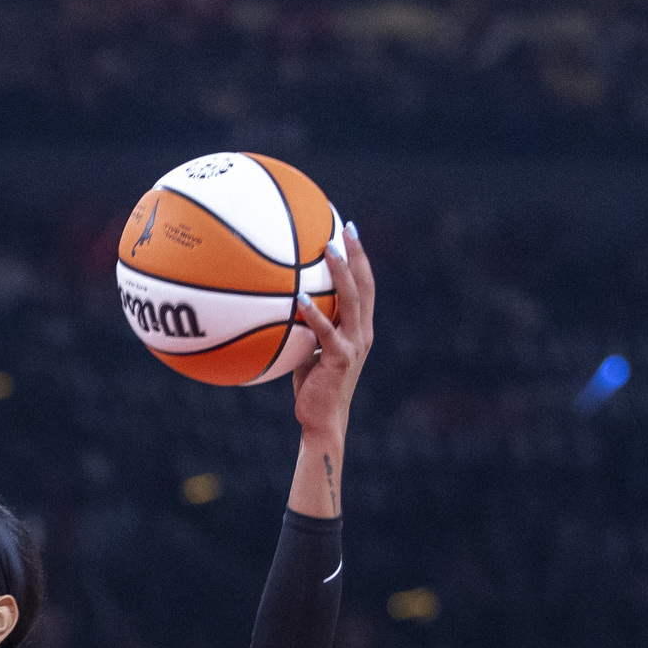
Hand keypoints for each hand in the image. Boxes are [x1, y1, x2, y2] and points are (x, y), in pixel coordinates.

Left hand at [290, 223, 375, 438]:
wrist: (322, 419)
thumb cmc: (313, 387)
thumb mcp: (310, 351)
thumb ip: (305, 329)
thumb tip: (282, 307)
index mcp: (359, 328)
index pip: (365, 287)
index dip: (360, 259)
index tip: (350, 233)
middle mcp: (362, 333)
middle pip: (365, 286)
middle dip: (357, 255)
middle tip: (347, 229)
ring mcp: (353, 345)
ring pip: (351, 301)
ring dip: (341, 273)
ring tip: (329, 250)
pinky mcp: (340, 359)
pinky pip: (326, 331)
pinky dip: (314, 314)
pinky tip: (299, 299)